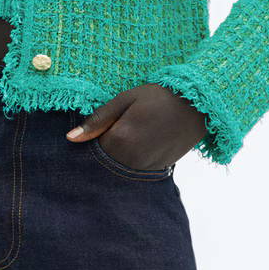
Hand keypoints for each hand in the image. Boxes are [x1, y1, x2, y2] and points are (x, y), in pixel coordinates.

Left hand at [64, 84, 208, 171]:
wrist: (198, 107)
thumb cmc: (159, 97)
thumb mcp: (125, 100)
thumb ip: (97, 120)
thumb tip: (70, 138)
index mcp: (119, 141)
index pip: (88, 151)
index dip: (88, 141)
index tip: (94, 130)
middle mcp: (130, 160)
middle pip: (102, 164)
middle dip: (100, 152)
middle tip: (111, 131)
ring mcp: (144, 169)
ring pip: (117, 170)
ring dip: (116, 157)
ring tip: (128, 136)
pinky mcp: (156, 171)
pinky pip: (134, 171)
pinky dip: (130, 161)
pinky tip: (138, 144)